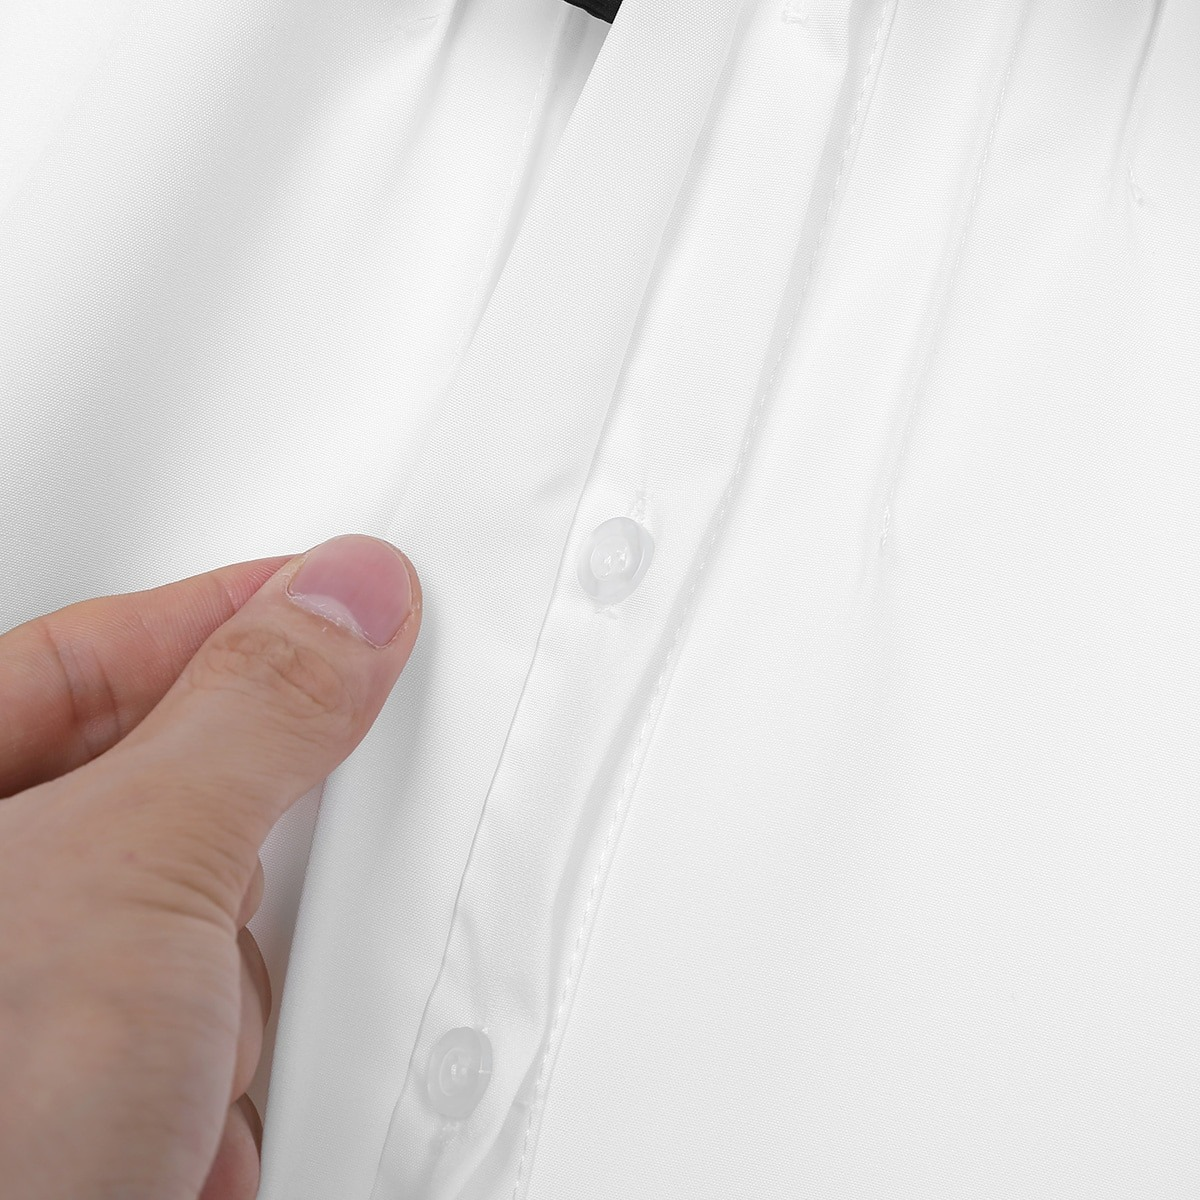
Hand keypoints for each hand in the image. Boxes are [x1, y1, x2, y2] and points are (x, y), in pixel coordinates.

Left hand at [0, 534, 421, 1199]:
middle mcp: (7, 893)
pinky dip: (248, 1052)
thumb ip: (253, 714)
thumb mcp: (129, 872)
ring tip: (192, 1051)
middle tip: (308, 801)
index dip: (231, 606)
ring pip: (218, 910)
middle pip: (171, 782)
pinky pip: (232, 1008)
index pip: (100, 647)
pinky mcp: (128, 1078)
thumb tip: (346, 600)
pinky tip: (205, 1108)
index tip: (343, 588)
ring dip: (243, 977)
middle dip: (248, 828)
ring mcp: (61, 993)